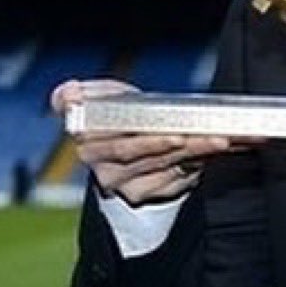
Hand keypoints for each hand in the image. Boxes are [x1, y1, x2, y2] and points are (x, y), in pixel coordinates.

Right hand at [49, 78, 234, 207]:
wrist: (132, 150)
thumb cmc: (124, 117)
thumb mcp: (110, 98)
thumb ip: (91, 93)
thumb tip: (68, 93)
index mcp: (85, 135)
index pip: (105, 133)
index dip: (134, 132)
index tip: (163, 130)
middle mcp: (98, 162)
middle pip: (134, 151)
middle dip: (165, 142)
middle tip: (193, 134)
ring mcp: (119, 181)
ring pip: (158, 164)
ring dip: (191, 151)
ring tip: (217, 139)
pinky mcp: (141, 194)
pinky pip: (170, 180)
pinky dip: (194, 165)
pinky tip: (213, 152)